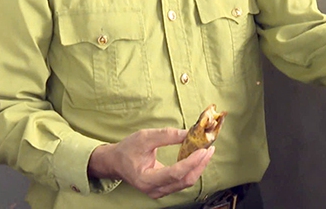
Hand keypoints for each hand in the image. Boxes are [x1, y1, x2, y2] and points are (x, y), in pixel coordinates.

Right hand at [88, 128, 214, 198]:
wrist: (116, 162)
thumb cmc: (128, 149)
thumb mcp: (144, 137)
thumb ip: (167, 135)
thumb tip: (190, 133)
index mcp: (145, 179)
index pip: (174, 173)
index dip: (192, 161)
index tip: (204, 149)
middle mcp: (153, 190)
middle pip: (184, 180)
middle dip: (200, 164)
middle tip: (210, 148)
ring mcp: (159, 192)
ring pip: (185, 182)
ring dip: (198, 167)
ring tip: (206, 151)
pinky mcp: (164, 188)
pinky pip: (182, 181)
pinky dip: (192, 169)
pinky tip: (197, 157)